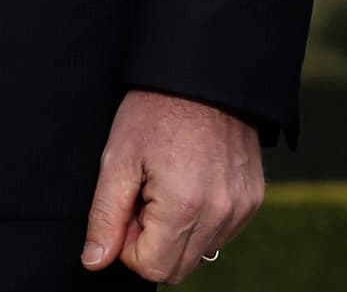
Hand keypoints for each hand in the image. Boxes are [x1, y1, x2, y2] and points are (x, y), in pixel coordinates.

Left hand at [84, 90, 262, 282]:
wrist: (204, 78)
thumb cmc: (154, 113)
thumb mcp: (117, 159)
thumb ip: (105, 216)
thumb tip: (94, 262)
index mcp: (186, 206)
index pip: (151, 268)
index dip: (127, 245)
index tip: (125, 208)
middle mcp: (221, 215)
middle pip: (177, 268)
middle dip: (150, 242)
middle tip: (141, 197)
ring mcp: (242, 210)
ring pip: (199, 253)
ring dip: (174, 232)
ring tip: (164, 185)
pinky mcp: (252, 202)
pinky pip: (220, 234)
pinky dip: (198, 220)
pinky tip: (187, 182)